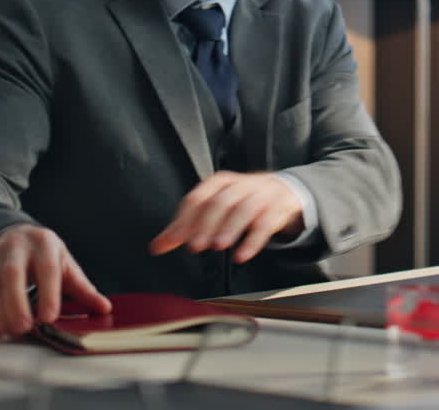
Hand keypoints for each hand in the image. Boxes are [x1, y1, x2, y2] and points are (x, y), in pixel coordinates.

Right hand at [0, 223, 111, 339]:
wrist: (16, 236)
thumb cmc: (44, 255)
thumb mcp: (65, 266)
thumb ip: (83, 289)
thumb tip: (104, 308)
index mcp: (44, 243)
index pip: (46, 267)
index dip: (48, 293)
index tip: (49, 317)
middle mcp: (16, 246)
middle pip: (11, 274)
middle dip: (16, 304)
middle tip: (25, 328)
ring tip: (11, 332)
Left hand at [148, 171, 304, 263]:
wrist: (281, 191)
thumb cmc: (240, 201)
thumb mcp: (212, 208)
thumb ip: (185, 227)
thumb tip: (157, 246)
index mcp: (218, 183)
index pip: (198, 198)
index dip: (187, 218)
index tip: (178, 238)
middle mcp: (239, 186)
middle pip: (221, 201)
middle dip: (207, 223)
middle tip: (197, 245)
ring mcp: (259, 196)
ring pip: (245, 208)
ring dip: (230, 227)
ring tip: (219, 246)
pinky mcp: (276, 210)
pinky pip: (266, 223)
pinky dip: (254, 240)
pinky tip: (242, 254)